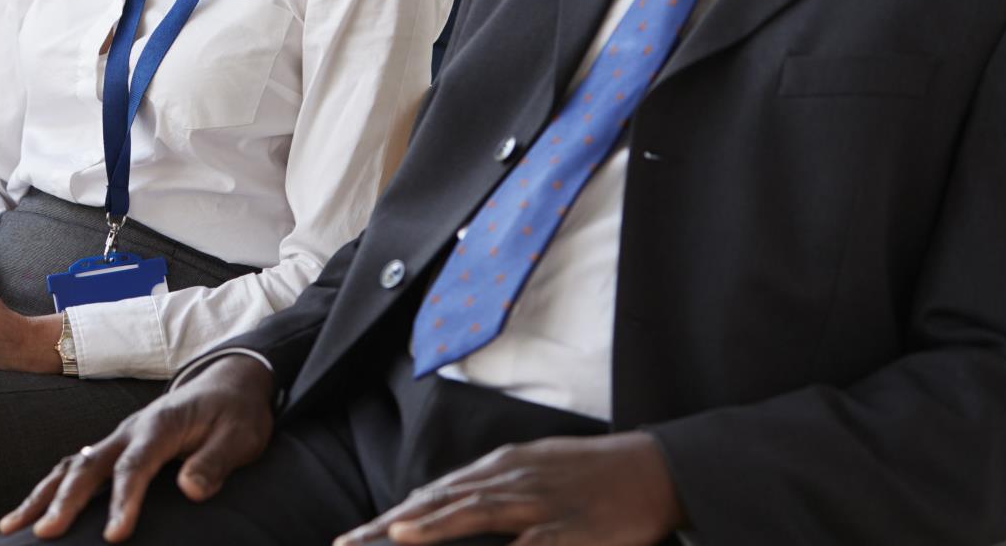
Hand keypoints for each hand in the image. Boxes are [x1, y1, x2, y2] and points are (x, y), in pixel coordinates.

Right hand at [0, 353, 275, 541]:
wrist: (229, 382)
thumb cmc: (236, 413)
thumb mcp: (241, 436)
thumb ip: (216, 461)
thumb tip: (191, 491)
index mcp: (161, 425)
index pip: (135, 466)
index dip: (122, 502)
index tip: (113, 537)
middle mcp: (131, 430)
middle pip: (89, 466)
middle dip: (65, 501)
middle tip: (44, 534)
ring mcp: (118, 438)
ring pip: (70, 465)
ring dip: (42, 495)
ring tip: (11, 527)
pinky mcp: (114, 448)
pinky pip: (74, 467)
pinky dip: (48, 488)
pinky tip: (29, 512)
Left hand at [333, 433, 682, 545]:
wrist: (656, 468)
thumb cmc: (592, 474)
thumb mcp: (534, 471)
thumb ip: (489, 489)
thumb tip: (440, 504)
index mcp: (501, 468)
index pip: (434, 493)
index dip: (392, 517)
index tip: (354, 537)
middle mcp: (512, 479)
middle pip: (442, 502)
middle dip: (392, 526)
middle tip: (349, 544)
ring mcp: (541, 502)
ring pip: (476, 513)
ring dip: (432, 527)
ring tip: (392, 538)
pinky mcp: (571, 528)